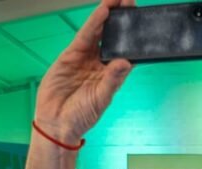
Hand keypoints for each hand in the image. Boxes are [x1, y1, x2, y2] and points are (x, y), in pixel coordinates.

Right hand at [33, 0, 135, 143]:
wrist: (57, 123)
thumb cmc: (81, 116)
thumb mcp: (101, 99)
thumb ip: (113, 80)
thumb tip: (126, 62)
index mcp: (112, 75)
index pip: (127, 52)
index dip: (134, 37)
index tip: (144, 22)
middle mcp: (100, 64)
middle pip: (114, 38)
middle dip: (122, 20)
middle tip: (131, 1)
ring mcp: (85, 58)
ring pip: (99, 33)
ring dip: (108, 16)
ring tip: (118, 0)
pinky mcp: (70, 56)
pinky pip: (84, 37)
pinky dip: (93, 24)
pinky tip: (102, 12)